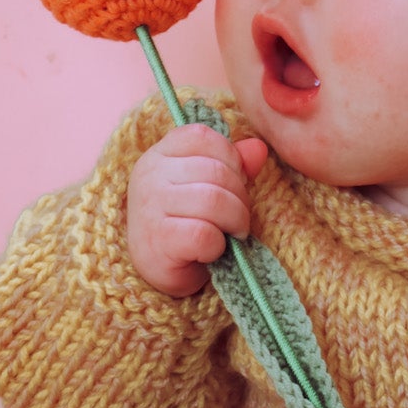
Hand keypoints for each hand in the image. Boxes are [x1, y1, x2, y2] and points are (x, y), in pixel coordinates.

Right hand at [125, 126, 269, 296]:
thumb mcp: (207, 186)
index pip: (204, 137)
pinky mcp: (158, 240)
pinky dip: (218, 245)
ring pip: (213, 200)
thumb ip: (232, 164)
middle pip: (216, 171)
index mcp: (160, 154)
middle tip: (237, 218)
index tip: (231, 185)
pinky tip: (212, 251)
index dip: (230, 160)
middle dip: (239, 197)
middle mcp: (150, 175)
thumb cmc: (186, 222)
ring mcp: (150, 207)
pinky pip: (204, 233)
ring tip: (230, 233)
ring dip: (234, 221)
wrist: (159, 270)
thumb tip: (258, 148)